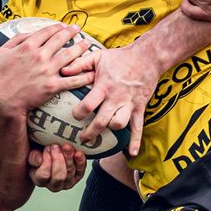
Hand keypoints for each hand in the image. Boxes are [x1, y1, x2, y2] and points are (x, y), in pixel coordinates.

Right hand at [0, 23, 94, 115]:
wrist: (4, 99)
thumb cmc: (1, 76)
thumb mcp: (3, 52)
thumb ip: (17, 39)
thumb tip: (30, 33)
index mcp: (28, 46)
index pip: (47, 31)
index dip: (58, 27)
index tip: (64, 26)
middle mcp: (40, 56)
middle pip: (61, 40)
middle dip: (72, 32)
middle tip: (79, 29)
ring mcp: (48, 71)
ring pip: (70, 55)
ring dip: (81, 48)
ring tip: (88, 43)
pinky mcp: (53, 86)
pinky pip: (72, 80)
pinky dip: (83, 76)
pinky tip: (91, 72)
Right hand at [27, 142, 87, 191]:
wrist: (52, 152)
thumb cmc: (41, 154)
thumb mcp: (33, 154)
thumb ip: (33, 157)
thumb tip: (39, 160)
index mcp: (40, 180)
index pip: (44, 175)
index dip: (46, 161)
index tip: (47, 148)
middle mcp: (54, 185)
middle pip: (59, 176)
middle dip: (58, 159)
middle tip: (56, 146)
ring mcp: (67, 182)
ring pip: (69, 172)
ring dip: (68, 158)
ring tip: (66, 146)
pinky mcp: (77, 177)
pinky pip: (80, 171)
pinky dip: (80, 162)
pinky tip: (78, 154)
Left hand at [67, 41, 155, 155]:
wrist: (147, 57)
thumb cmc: (120, 57)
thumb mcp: (98, 56)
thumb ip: (80, 64)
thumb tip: (63, 71)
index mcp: (104, 86)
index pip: (88, 105)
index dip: (79, 113)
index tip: (74, 116)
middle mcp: (116, 98)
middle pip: (101, 121)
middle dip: (90, 132)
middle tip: (82, 138)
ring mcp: (129, 104)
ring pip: (118, 124)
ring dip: (110, 131)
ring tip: (102, 136)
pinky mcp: (139, 108)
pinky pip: (138, 127)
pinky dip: (136, 141)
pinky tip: (132, 153)